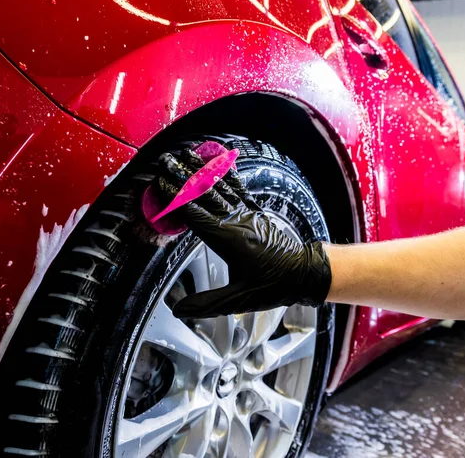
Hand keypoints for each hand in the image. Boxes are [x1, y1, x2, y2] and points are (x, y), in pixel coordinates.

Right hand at [153, 148, 331, 317]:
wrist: (303, 273)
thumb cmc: (274, 284)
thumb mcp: (238, 299)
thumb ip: (206, 304)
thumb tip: (179, 309)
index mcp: (227, 238)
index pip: (194, 213)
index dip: (175, 198)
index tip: (160, 186)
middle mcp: (236, 220)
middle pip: (203, 193)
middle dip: (182, 176)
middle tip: (164, 162)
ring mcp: (246, 213)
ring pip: (219, 186)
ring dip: (200, 169)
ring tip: (186, 155)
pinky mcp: (255, 211)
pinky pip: (237, 188)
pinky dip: (225, 174)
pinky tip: (218, 164)